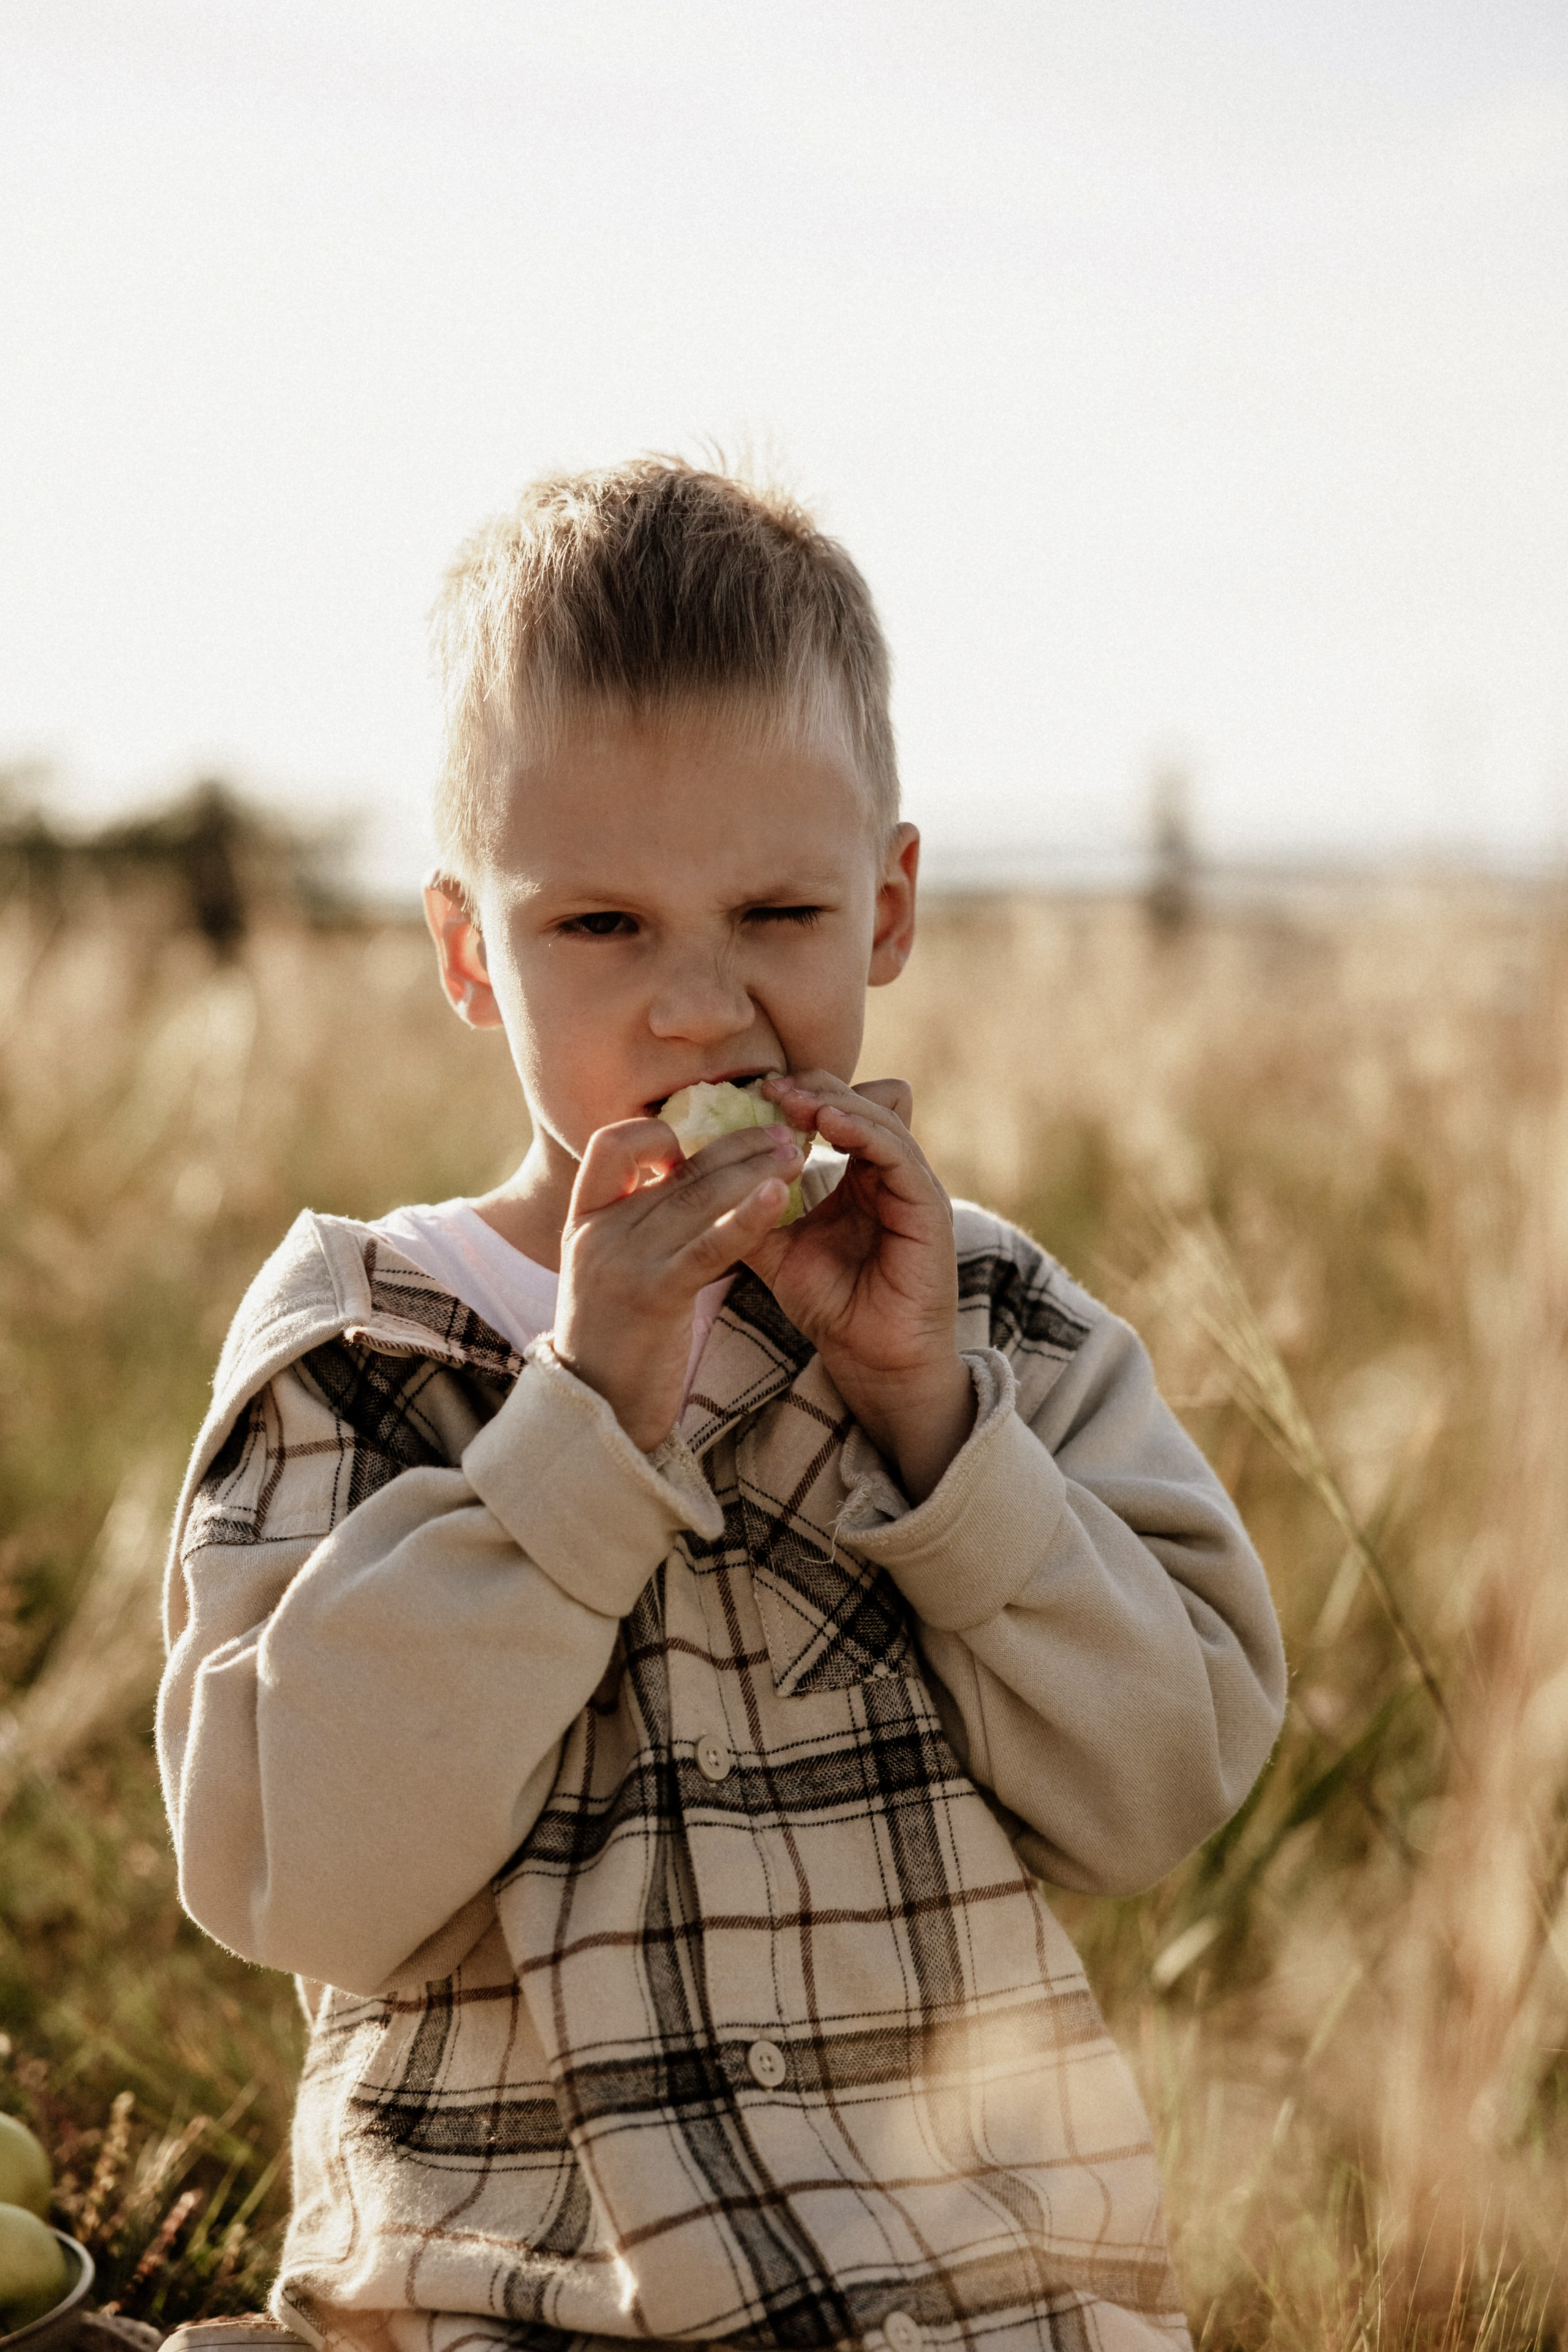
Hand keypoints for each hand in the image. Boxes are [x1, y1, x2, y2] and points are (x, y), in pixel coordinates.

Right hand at [554, 1117, 805, 1451]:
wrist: (595, 1414)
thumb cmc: (617, 1344)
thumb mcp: (614, 1273)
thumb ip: (639, 1227)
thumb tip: (685, 1180)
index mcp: (585, 1220)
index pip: (612, 1143)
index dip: (659, 1133)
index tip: (700, 1147)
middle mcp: (598, 1232)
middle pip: (675, 1168)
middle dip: (736, 1145)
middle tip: (784, 1133)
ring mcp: (622, 1261)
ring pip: (696, 1195)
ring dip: (754, 1168)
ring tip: (798, 1154)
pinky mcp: (654, 1295)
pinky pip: (707, 1244)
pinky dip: (746, 1216)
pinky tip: (780, 1195)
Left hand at [746, 1072, 974, 1501]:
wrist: (874, 1362)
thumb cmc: (835, 1308)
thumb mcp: (780, 1250)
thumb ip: (754, 1213)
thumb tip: (700, 1179)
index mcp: (864, 1177)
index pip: (842, 1112)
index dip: (804, 1094)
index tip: (757, 1089)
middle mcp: (894, 1175)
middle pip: (865, 1102)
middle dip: (816, 1089)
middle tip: (770, 1086)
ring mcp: (915, 1189)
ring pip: (882, 1119)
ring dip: (835, 1104)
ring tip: (792, 1098)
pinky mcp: (929, 1209)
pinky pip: (898, 1155)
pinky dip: (863, 1133)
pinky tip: (827, 1125)